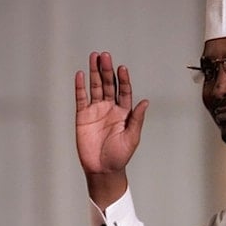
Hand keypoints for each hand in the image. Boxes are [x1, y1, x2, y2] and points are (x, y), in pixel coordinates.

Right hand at [75, 52, 148, 203]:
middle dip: (107, 70)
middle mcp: (110, 108)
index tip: (122, 68)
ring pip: (95, 87)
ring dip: (95, 72)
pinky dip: (80, 87)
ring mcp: (96, 110)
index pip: (124, 91)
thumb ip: (136, 119)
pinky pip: (81, 98)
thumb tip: (145, 101)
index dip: (123, 79)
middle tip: (105, 55)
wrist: (103, 169)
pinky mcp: (82, 116)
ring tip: (94, 57)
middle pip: (109, 84)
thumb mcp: (132, 138)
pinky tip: (81, 75)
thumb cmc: (120, 156)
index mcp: (124, 112)